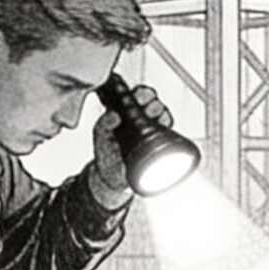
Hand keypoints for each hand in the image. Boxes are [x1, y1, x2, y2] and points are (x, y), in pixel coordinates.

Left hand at [91, 84, 172, 202]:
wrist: (111, 176)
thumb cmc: (105, 152)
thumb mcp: (100, 135)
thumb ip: (103, 123)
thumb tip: (112, 115)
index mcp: (127, 111)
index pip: (138, 96)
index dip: (142, 93)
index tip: (139, 96)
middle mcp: (141, 118)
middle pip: (153, 102)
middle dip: (153, 101)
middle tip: (148, 107)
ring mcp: (150, 130)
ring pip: (163, 114)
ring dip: (162, 112)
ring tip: (156, 117)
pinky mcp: (158, 143)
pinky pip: (168, 131)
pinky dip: (167, 126)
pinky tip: (164, 126)